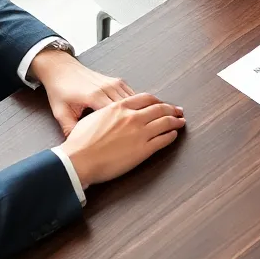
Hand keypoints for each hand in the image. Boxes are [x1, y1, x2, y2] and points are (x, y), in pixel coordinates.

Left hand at [30, 49, 134, 136]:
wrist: (61, 69)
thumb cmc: (60, 89)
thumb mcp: (60, 112)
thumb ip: (70, 130)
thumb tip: (77, 147)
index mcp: (93, 96)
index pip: (116, 116)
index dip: (122, 130)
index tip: (125, 141)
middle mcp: (107, 88)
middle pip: (129, 109)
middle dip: (133, 123)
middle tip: (137, 136)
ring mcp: (114, 83)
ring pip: (134, 101)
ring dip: (138, 113)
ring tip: (141, 127)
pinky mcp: (117, 81)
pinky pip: (133, 95)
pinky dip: (136, 105)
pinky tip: (136, 115)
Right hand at [58, 93, 184, 187]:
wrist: (78, 159)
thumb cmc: (80, 142)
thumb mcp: (93, 117)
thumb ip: (107, 112)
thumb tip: (112, 113)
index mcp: (119, 107)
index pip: (146, 99)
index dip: (158, 101)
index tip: (162, 103)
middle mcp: (132, 117)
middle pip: (159, 109)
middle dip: (171, 109)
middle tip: (178, 111)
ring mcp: (140, 133)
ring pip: (165, 122)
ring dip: (176, 121)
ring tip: (181, 121)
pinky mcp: (143, 150)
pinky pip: (163, 140)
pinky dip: (171, 136)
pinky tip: (173, 135)